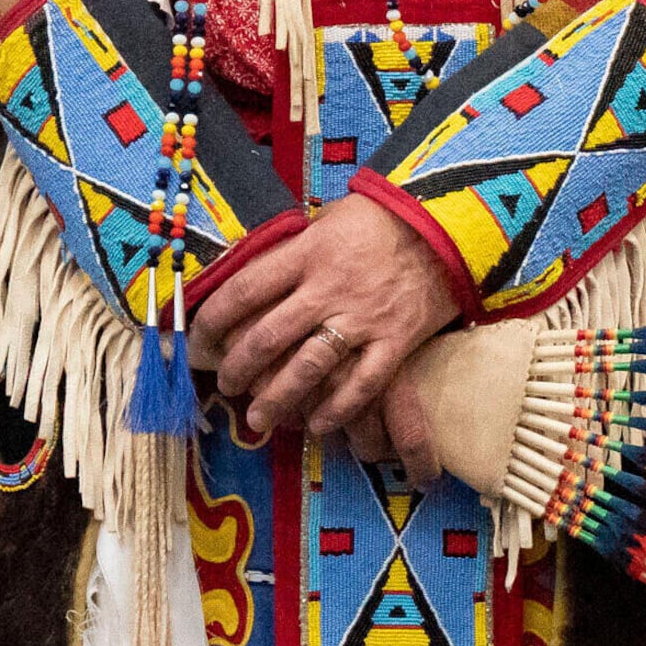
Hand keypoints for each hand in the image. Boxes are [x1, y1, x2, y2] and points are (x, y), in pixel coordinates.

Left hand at [192, 194, 457, 463]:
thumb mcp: (328, 220)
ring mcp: (362, 317)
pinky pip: (362, 384)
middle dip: (238, 367)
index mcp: (306, 253)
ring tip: (257, 419)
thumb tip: (254, 275)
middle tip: (224, 385)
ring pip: (308, 367)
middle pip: (268, 335)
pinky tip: (318, 425)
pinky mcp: (396, 340)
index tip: (197, 340)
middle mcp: (328, 287)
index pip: (245, 289)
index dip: (213, 319)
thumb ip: (294, 251)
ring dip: (277, 398)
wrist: (448, 224)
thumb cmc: (382, 219)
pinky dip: (337, 410)